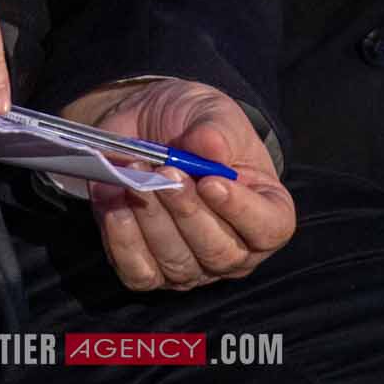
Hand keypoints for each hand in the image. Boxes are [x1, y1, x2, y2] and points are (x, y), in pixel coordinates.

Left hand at [53, 76, 295, 291]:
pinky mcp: (150, 270)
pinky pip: (138, 272)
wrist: (151, 125)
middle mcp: (234, 248)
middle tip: (166, 171)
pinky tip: (115, 203)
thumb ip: (216, 129)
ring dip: (152, 218)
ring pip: (176, 263)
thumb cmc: (195, 124)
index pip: (268, 228)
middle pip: (219, 252)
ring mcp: (192, 266)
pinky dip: (123, 240)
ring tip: (136, 177)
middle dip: (188, 211)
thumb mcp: (213, 111)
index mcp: (265, 209)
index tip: (210, 181)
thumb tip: (209, 148)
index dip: (242, 211)